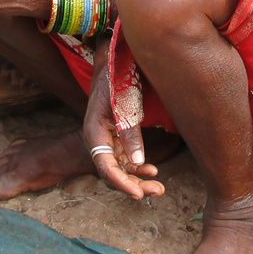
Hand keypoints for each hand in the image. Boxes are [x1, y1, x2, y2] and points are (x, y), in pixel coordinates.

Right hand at [83, 39, 164, 200]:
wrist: (115, 59)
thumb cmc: (116, 77)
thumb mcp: (124, 103)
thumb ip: (129, 132)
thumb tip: (136, 163)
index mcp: (94, 132)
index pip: (105, 166)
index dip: (121, 183)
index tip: (137, 195)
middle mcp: (98, 140)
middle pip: (112, 173)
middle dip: (133, 186)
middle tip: (157, 192)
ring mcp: (108, 139)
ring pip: (120, 169)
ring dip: (138, 180)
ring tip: (158, 188)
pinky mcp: (118, 136)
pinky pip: (126, 159)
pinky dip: (138, 167)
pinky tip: (152, 170)